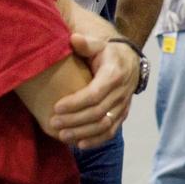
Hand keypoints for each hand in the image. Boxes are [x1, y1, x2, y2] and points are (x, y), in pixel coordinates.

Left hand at [50, 33, 139, 148]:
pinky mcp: (122, 115)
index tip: (56, 107)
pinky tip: (80, 144)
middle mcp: (121, 92)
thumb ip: (86, 43)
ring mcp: (123, 105)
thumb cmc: (108, 52)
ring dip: (83, 133)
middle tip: (54, 123)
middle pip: (97, 112)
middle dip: (74, 120)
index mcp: (114, 74)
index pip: (95, 94)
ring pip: (104, 125)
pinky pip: (111, 131)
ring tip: (62, 135)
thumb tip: (74, 38)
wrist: (130, 61)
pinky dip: (96, 140)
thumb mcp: (99, 44)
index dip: (76, 103)